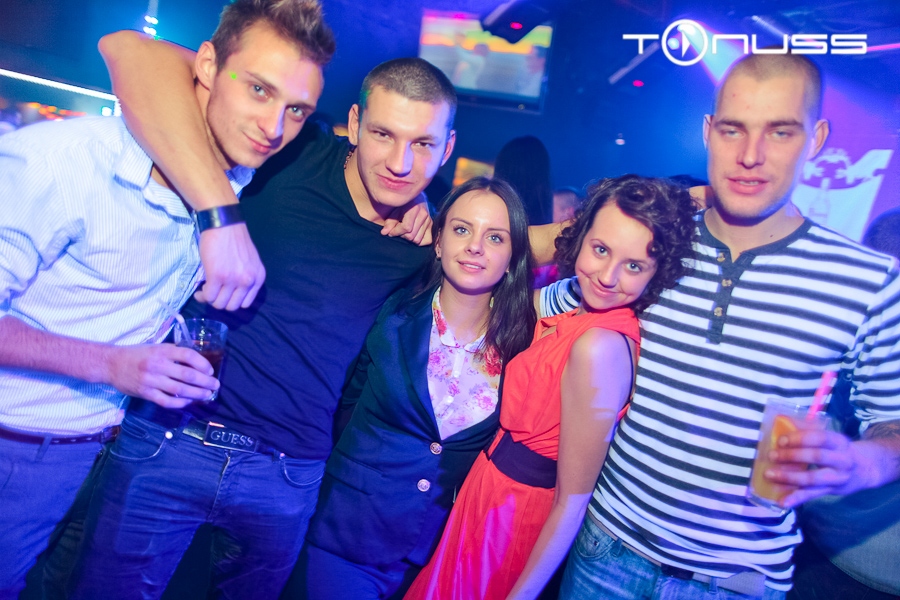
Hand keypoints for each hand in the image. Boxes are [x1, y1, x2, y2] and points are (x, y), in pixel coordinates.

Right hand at [104, 343, 218, 408]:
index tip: (210, 371)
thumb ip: (174, 352)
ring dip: (197, 394)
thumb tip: (197, 360)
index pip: (189, 356)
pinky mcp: (145, 393)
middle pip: (188, 375)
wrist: (111, 364)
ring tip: (207, 395)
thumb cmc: (138, 354)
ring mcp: (151, 380)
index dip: (203, 364)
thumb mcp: (156, 347)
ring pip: (179, 389)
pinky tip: (189, 402)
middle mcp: (158, 365)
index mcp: (162, 351)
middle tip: (215, 386)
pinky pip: (167, 401)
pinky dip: (180, 402)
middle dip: (205, 382)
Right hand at [194, 223, 264, 309]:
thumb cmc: (235, 240)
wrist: (224, 224)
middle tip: (213, 294)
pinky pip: (209, 296)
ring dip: (210, 300)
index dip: (232, 301)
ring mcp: (233, 279)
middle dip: (220, 303)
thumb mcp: (249, 262)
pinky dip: (202, 295)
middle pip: (232, 307)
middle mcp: (248, 281)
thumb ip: (245, 277)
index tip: (224, 296)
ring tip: (205, 292)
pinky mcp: (217, 276)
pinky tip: (200, 291)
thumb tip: (231, 293)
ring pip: (219, 304)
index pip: (245, 303)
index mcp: (258, 278)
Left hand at [381, 195, 432, 245]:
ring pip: (418, 239)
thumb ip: (389, 222)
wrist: (415, 199)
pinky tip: (413, 235)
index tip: (391, 232)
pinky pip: (427, 240)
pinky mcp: (432, 226)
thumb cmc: (403, 205)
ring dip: (409, 238)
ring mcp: (429, 221)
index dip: (396, 232)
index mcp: (414, 208)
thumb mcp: (394, 210)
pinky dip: (419, 241)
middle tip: (398, 231)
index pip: (406, 227)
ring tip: (405, 232)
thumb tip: (384, 233)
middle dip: (402, 236)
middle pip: (411, 235)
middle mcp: (424, 214)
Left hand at [765, 429, 877, 506]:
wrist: (865, 470)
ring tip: (770, 475)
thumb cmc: (838, 450)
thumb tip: (780, 427)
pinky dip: (796, 498)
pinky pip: (812, 495)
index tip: (781, 440)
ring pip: (813, 479)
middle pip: (817, 457)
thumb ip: (811, 436)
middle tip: (771, 456)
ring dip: (789, 477)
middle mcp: (842, 460)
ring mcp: (838, 477)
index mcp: (840, 443)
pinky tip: (782, 501)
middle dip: (792, 456)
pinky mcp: (831, 491)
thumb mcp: (832, 440)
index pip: (820, 438)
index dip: (800, 438)